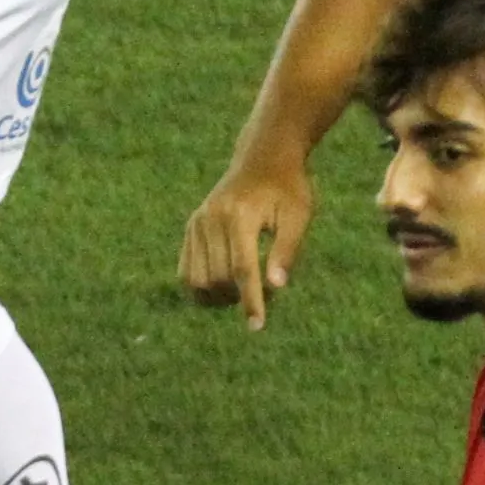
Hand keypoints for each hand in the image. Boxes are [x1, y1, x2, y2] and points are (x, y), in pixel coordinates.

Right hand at [180, 157, 316, 329]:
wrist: (263, 157)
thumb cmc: (288, 189)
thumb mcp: (298, 217)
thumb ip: (286, 252)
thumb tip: (276, 288)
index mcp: (240, 216)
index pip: (241, 269)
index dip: (250, 301)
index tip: (256, 326)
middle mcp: (212, 218)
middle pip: (217, 278)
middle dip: (238, 297)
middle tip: (264, 295)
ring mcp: (198, 222)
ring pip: (196, 278)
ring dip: (217, 296)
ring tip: (242, 291)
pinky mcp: (191, 226)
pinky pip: (185, 270)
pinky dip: (201, 287)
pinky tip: (223, 287)